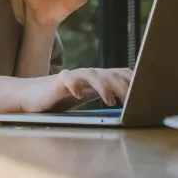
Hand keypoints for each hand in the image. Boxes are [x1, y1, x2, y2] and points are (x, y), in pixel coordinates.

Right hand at [20, 67, 134, 112]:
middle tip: (132, 102)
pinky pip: (68, 78)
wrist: (32, 96)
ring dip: (104, 86)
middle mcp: (87, 74)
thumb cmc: (61, 98)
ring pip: (92, 73)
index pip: (120, 73)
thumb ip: (103, 95)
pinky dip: (74, 85)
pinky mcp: (58, 81)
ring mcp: (73, 76)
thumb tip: (127, 104)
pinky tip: (78, 95)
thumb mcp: (87, 97)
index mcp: (97, 78)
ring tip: (110, 101)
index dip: (133, 80)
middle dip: (123, 86)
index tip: (145, 92)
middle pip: (110, 73)